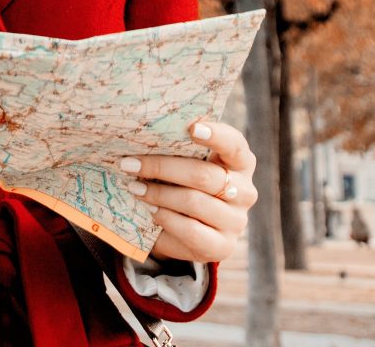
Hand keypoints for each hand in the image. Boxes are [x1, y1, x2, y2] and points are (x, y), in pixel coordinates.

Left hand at [119, 120, 256, 263]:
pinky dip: (166, 218)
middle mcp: (245, 191)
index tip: (192, 128)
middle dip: (162, 167)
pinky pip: (191, 231)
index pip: (234, 144)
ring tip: (135, 187)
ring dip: (158, 194)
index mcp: (240, 162)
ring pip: (194, 202)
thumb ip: (178, 148)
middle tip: (130, 164)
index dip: (215, 135)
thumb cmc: (187, 180)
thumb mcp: (188, 161)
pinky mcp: (223, 247)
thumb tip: (143, 136)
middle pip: (203, 175)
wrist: (193, 226)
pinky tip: (149, 210)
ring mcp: (236, 221)